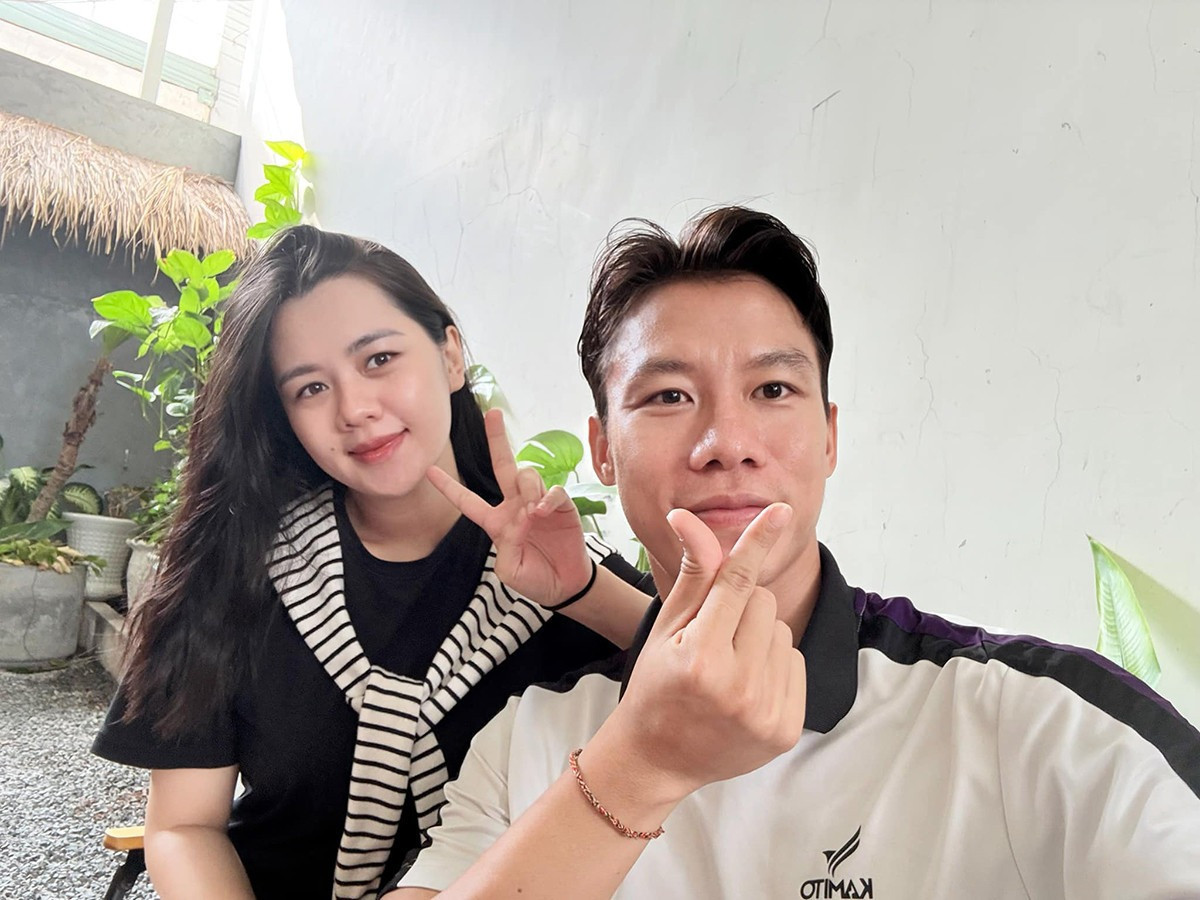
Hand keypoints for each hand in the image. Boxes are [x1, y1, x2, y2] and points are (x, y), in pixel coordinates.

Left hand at [427, 408, 591, 605]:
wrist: (564, 585)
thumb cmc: (534, 578)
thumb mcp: (509, 569)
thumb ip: (507, 544)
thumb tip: (523, 514)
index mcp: (495, 522)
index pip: (467, 501)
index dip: (448, 487)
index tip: (429, 470)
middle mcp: (514, 506)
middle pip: (502, 465)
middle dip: (497, 439)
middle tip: (493, 413)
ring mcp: (537, 502)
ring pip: (525, 475)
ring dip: (526, 488)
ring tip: (533, 512)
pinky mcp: (560, 505)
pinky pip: (552, 490)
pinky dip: (548, 498)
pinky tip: (544, 511)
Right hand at [588, 503, 805, 806]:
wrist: (657, 759)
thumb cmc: (655, 687)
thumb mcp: (665, 629)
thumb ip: (692, 576)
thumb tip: (689, 519)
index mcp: (700, 658)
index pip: (736, 584)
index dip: (756, 543)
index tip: (780, 512)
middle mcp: (738, 686)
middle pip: (763, 602)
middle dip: (741, 608)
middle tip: (712, 638)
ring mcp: (766, 712)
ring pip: (783, 631)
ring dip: (760, 639)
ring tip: (728, 667)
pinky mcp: (787, 729)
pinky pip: (796, 663)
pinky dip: (775, 666)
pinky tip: (747, 687)